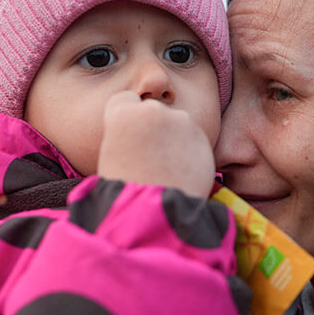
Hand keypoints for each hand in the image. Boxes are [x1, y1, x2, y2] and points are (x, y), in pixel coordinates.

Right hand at [97, 91, 214, 197]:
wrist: (155, 214)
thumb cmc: (124, 192)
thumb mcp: (110, 157)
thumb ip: (124, 135)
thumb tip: (137, 134)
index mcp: (123, 114)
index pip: (127, 100)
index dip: (128, 117)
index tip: (131, 136)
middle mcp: (154, 110)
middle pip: (154, 112)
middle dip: (154, 128)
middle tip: (151, 159)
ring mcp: (182, 122)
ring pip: (177, 125)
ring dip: (174, 140)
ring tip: (167, 170)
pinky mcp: (203, 138)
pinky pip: (194, 140)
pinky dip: (190, 152)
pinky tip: (181, 173)